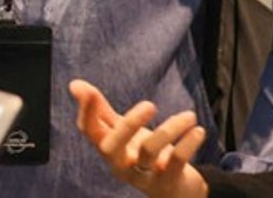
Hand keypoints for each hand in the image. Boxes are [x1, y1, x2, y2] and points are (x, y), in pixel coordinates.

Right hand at [69, 80, 207, 196]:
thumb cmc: (144, 156)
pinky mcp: (167, 182)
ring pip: (148, 151)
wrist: (174, 191)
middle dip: (127, 124)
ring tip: (190, 116)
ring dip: (171, 129)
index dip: (86, 111)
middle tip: (150, 104)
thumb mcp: (124, 133)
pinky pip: (175, 162)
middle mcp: (122, 165)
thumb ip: (101, 111)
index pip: (89, 132)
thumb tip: (75, 85)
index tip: (84, 88)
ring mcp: (143, 176)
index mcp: (110, 149)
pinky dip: (188, 144)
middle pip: (111, 147)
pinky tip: (198, 130)